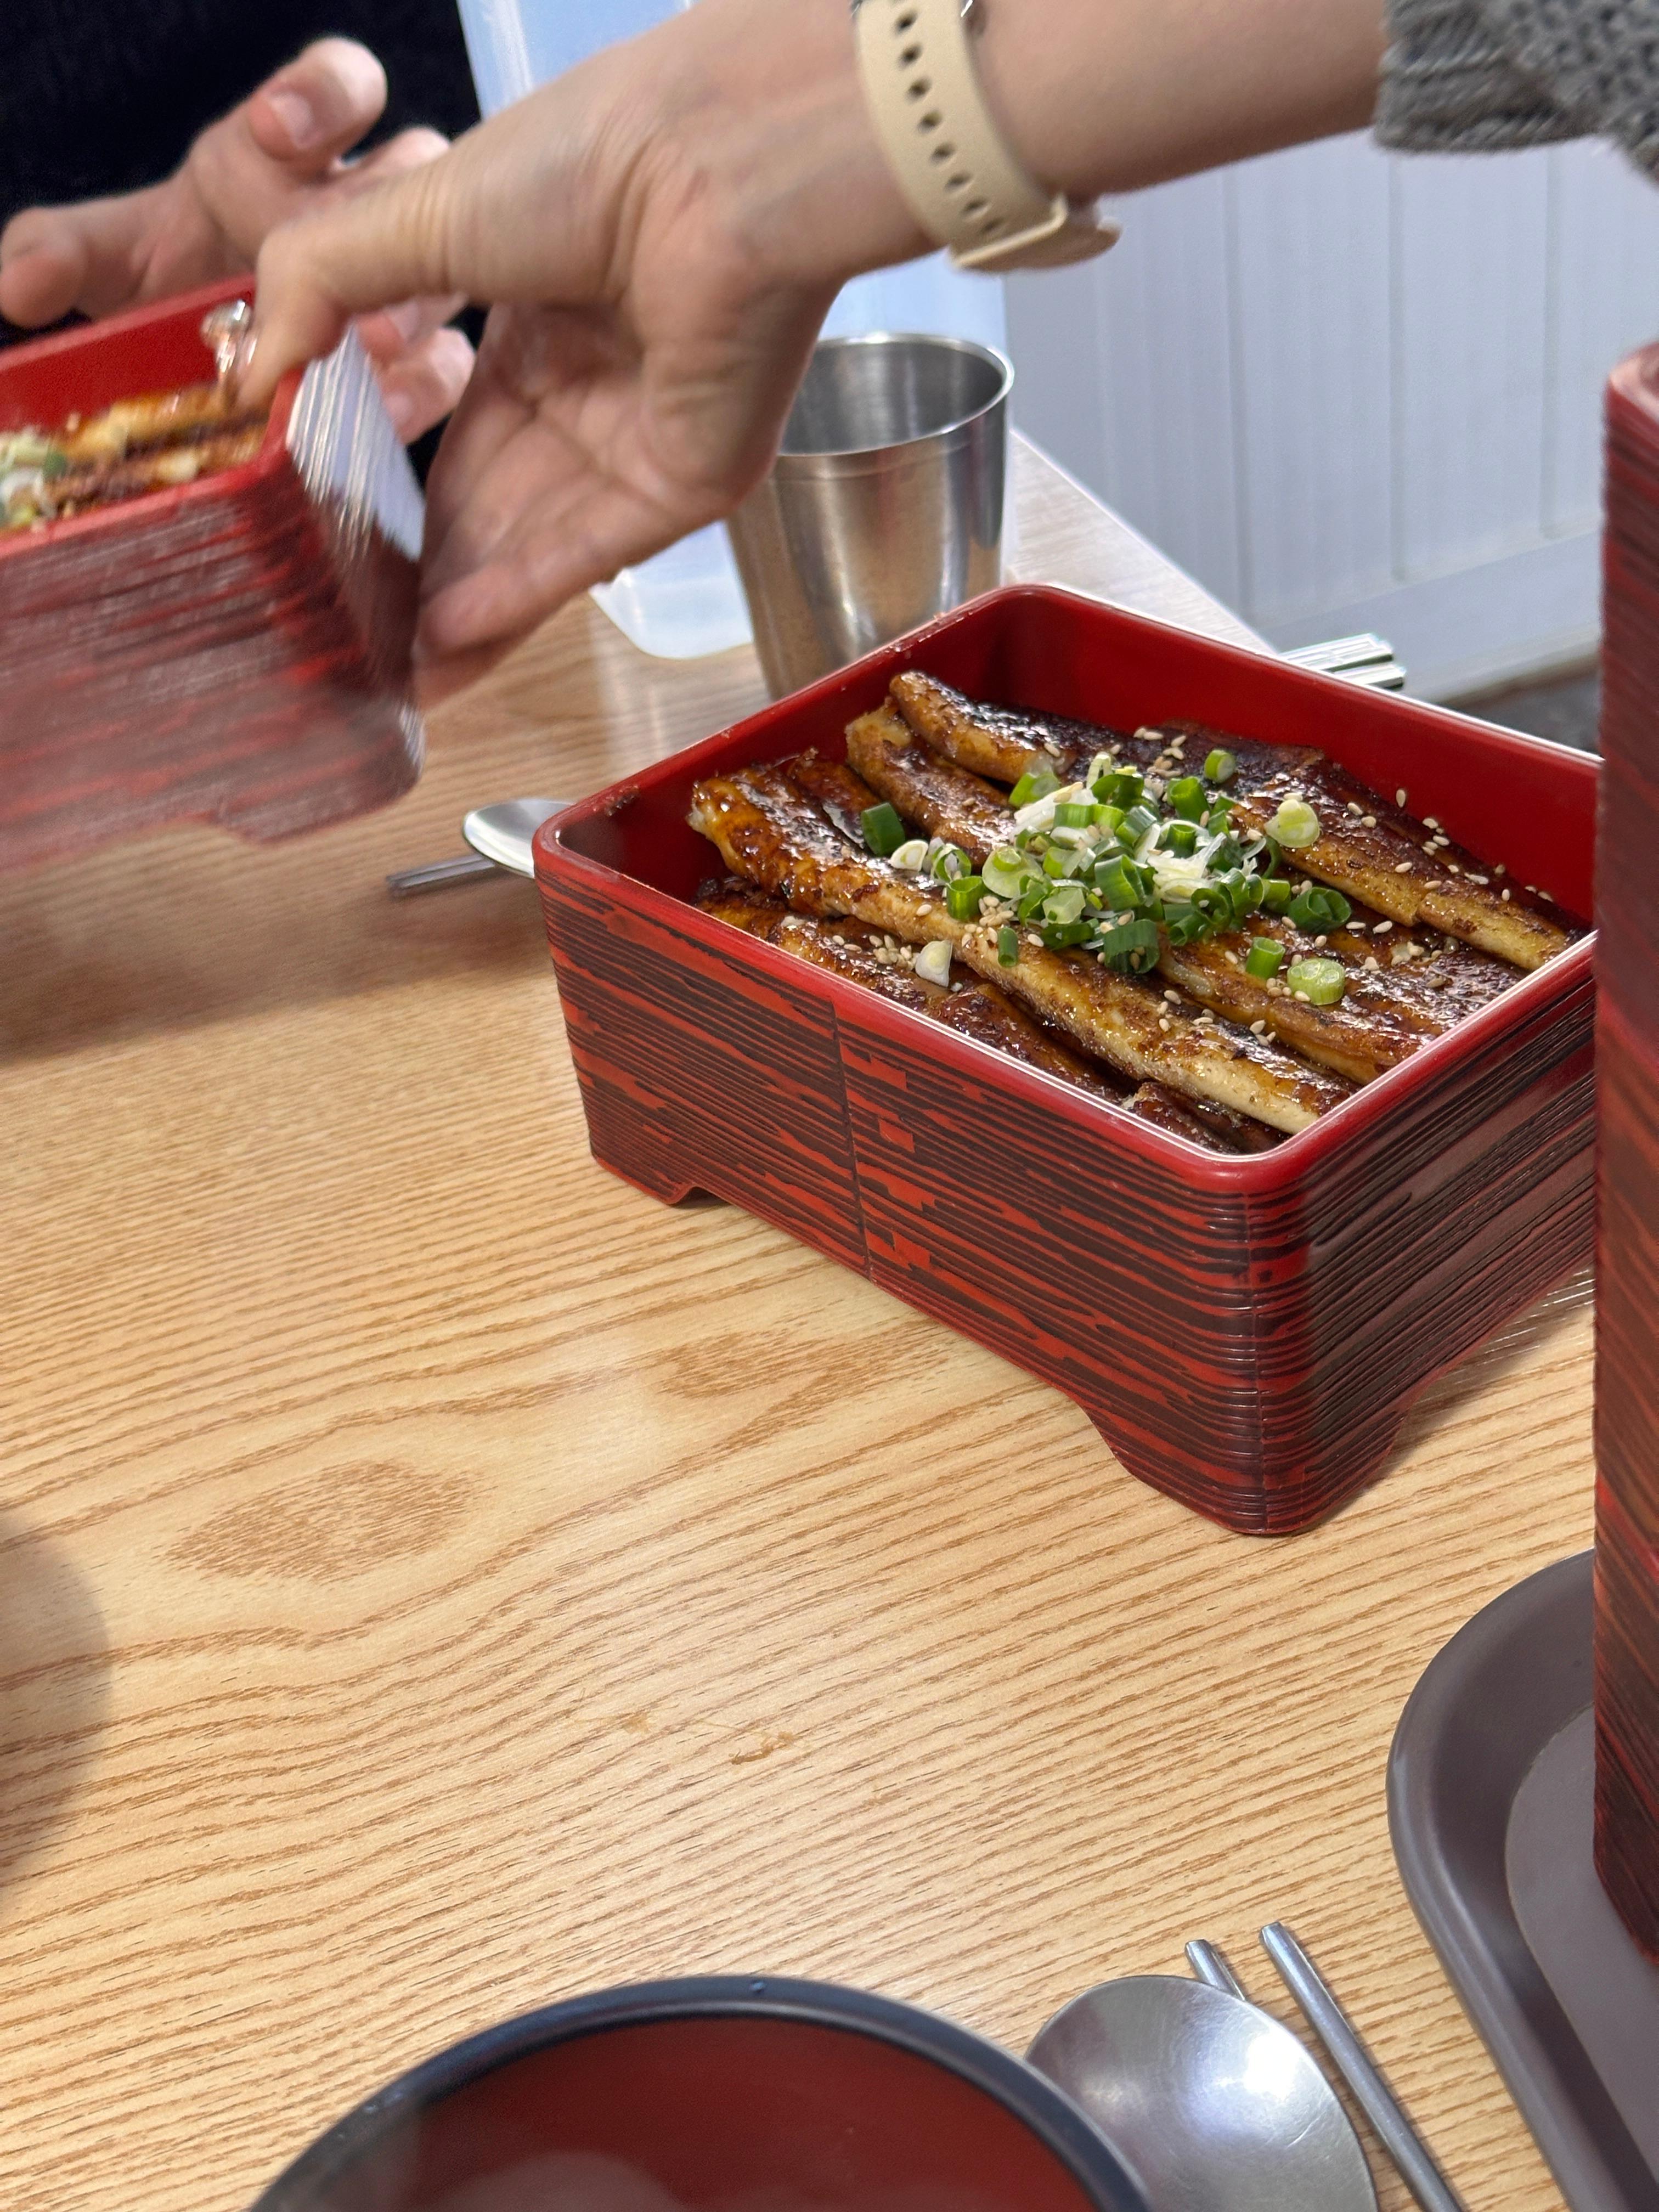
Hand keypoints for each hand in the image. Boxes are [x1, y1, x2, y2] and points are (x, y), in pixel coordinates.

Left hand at [0, 39, 472, 442]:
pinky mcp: (418, 364)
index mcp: (282, 157)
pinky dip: (419, 385)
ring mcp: (401, 284)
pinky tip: (387, 406)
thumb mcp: (116, 263)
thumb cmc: (173, 301)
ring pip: (441, 265)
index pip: (335, 91)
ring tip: (378, 343)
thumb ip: (66, 253)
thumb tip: (15, 283)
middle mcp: (357, 207)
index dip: (319, 97)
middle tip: (351, 243)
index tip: (278, 130)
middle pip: (410, 167)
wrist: (219, 385)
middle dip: (386, 201)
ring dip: (412, 301)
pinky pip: (442, 363)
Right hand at [242, 0, 926, 674]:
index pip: (457, 431)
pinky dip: (513, 597)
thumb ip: (315, 286)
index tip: (326, 534)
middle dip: (421, 571)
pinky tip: (443, 639)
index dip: (391, 487)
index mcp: (535, 316)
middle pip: (490, 504)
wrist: (710, 172)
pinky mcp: (685, 485)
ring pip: (530, 546)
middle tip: (352, 632)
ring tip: (386, 668)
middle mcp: (590, 385)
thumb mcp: (408, 213)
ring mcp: (640, 441)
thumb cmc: (583, 163)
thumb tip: (250, 375)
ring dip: (458, 609)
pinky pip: (584, 555)